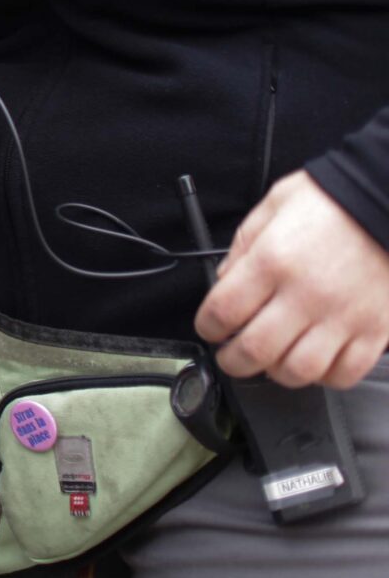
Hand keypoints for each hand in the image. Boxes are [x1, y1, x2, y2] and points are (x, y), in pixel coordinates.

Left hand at [194, 172, 388, 388]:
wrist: (388, 201)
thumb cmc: (334, 201)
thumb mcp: (274, 206)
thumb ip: (244, 246)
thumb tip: (223, 281)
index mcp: (274, 260)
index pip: (223, 312)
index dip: (207, 327)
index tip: (209, 328)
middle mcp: (307, 294)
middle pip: (255, 351)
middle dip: (232, 361)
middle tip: (230, 356)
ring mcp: (343, 316)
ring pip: (299, 371)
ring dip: (276, 373)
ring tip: (271, 360)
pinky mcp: (375, 330)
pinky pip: (345, 373)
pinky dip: (324, 377)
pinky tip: (314, 361)